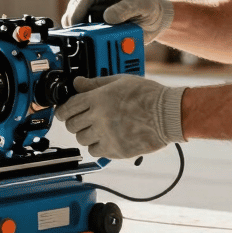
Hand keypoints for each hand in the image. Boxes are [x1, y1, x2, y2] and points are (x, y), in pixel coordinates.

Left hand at [54, 75, 185, 158]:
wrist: (168, 115)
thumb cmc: (148, 95)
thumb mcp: (121, 81)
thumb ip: (96, 83)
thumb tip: (78, 83)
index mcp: (99, 99)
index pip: (68, 107)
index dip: (62, 110)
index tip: (63, 112)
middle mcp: (99, 118)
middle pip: (72, 125)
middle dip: (73, 121)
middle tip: (81, 119)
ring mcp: (107, 135)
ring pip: (81, 139)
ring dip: (85, 134)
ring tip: (96, 128)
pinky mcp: (115, 150)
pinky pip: (95, 152)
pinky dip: (96, 146)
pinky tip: (105, 138)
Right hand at [62, 0, 173, 44]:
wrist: (156, 21)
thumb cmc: (150, 7)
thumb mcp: (143, 5)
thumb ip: (127, 9)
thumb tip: (108, 17)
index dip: (78, 9)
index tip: (77, 23)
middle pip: (77, 7)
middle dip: (74, 21)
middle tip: (77, 36)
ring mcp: (97, 12)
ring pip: (77, 19)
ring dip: (78, 30)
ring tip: (82, 41)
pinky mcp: (97, 25)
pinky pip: (85, 30)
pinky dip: (85, 38)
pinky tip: (89, 45)